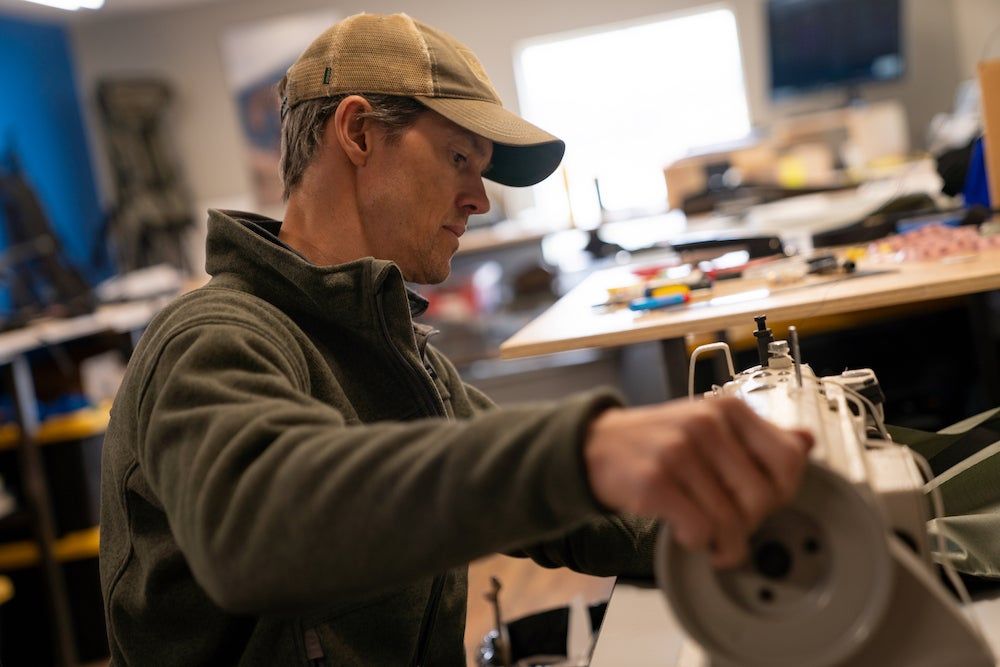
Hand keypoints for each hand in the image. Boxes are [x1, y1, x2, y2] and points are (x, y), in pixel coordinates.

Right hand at [584, 397, 812, 567]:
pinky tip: (686, 534)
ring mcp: (679, 451)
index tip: (762, 503)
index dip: (782, 492)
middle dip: (750, 523)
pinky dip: (696, 542)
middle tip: (732, 527)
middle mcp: (707, 424)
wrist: (596, 445)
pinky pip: (698, 529)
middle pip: (763, 497)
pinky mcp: (654, 480)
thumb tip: (806, 442)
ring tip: (712, 541)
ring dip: (724, 543)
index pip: (789, 460)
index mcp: (728, 409)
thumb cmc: (657, 440)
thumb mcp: (709, 425)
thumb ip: (758, 436)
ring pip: (731, 519)